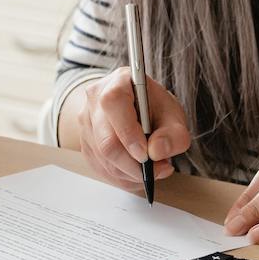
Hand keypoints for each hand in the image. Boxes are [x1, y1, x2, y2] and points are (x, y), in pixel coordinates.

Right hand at [65, 66, 191, 191]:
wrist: (137, 109)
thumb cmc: (154, 109)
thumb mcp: (173, 115)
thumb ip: (174, 134)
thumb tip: (156, 152)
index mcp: (118, 82)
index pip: (113, 104)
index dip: (129, 133)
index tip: (146, 155)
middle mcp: (95, 100)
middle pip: (105, 140)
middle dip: (133, 164)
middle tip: (156, 170)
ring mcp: (86, 123)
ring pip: (104, 159)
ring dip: (130, 173)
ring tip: (153, 169)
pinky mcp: (85, 144)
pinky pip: (101, 169)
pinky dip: (123, 177)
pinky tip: (138, 171)